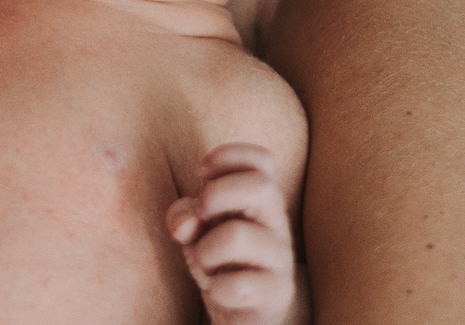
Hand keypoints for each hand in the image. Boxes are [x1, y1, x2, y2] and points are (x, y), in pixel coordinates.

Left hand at [167, 143, 297, 324]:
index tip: (201, 173)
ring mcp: (280, 259)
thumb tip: (185, 225)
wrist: (243, 312)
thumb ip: (184, 216)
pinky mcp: (276, 293)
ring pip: (237, 236)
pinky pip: (238, 286)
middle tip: (201, 215)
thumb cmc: (218, 258)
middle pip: (260, 185)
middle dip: (215, 194)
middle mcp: (277, 223)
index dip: (227, 156)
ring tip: (204, 262)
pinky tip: (218, 290)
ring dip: (204, 250)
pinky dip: (216, 288)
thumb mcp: (195, 229)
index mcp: (261, 199)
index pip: (262, 160)